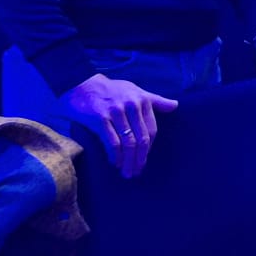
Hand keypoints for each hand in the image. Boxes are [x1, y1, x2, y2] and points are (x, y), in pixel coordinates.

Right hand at [62, 73, 178, 178]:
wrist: (80, 83)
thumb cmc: (110, 89)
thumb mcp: (134, 90)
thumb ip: (154, 100)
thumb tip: (175, 105)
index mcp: (142, 100)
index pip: (151, 131)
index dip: (148, 150)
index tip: (143, 161)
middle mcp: (131, 105)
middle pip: (141, 140)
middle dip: (140, 160)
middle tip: (135, 173)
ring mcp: (116, 112)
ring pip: (128, 143)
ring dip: (128, 162)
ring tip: (126, 172)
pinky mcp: (100, 118)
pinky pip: (112, 143)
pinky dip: (115, 156)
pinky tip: (115, 163)